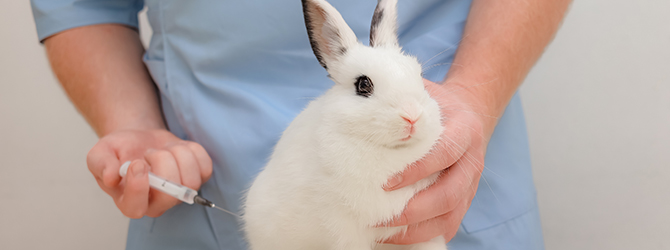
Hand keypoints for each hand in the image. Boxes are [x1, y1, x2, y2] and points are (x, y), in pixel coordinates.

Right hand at [86, 129, 212, 217]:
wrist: (141, 139)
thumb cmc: (121, 150)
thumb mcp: (100, 153)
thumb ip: (101, 164)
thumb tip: (112, 177)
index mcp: (129, 201)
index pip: (136, 208)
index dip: (138, 186)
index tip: (137, 163)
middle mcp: (157, 202)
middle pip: (171, 195)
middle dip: (163, 164)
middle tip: (150, 152)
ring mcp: (179, 192)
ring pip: (191, 180)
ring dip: (177, 154)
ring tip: (163, 149)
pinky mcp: (197, 178)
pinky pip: (205, 167)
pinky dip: (193, 150)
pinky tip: (178, 148)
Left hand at [382, 79, 496, 243]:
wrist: (470, 112)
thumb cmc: (437, 104)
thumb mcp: (423, 92)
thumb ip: (400, 97)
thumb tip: (361, 102)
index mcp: (464, 130)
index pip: (444, 154)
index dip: (417, 170)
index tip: (386, 182)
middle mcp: (472, 160)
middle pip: (449, 194)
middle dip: (413, 209)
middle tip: (378, 215)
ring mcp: (472, 183)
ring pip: (451, 216)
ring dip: (416, 228)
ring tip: (383, 230)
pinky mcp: (466, 199)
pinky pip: (450, 224)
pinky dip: (425, 235)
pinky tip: (398, 236)